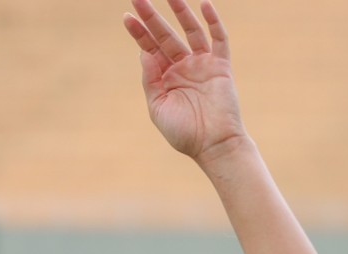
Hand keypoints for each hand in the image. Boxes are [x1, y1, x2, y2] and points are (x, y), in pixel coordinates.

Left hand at [123, 0, 248, 161]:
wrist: (213, 145)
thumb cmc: (184, 133)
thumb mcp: (158, 108)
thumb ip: (150, 80)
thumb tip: (144, 53)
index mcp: (165, 78)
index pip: (150, 48)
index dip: (139, 33)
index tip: (127, 17)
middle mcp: (183, 67)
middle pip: (165, 35)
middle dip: (152, 17)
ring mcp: (202, 64)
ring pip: (190, 31)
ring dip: (180, 11)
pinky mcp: (221, 66)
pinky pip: (219, 39)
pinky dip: (213, 22)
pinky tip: (204, 5)